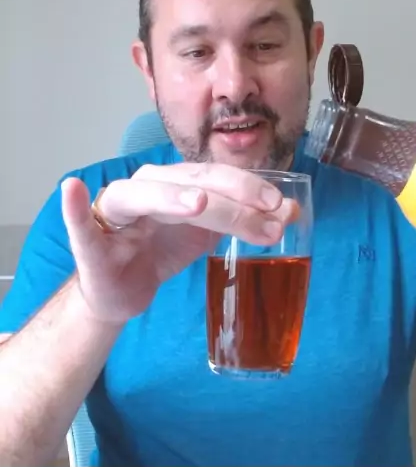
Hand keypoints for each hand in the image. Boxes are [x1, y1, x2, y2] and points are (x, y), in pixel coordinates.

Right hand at [61, 163, 297, 324]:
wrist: (121, 289)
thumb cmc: (160, 251)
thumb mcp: (207, 235)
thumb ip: (243, 219)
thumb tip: (291, 210)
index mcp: (175, 183)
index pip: (215, 178)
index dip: (248, 188)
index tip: (281, 205)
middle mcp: (146, 186)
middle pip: (190, 184)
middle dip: (230, 200)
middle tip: (265, 214)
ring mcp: (116, 210)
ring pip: (146, 196)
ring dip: (171, 197)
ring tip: (196, 204)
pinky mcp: (89, 239)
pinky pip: (80, 223)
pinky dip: (75, 207)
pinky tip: (73, 190)